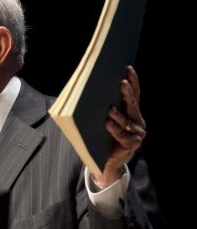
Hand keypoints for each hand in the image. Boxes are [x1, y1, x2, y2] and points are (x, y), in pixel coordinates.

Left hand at [94, 66, 146, 186]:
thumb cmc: (103, 136)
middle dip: (127, 93)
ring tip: (110, 109)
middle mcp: (137, 122)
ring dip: (118, 114)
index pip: (134, 94)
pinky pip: (122, 135)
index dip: (133, 81)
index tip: (128, 68)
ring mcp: (137, 134)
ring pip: (127, 121)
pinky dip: (114, 129)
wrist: (105, 160)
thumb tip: (91, 86)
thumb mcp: (103, 118)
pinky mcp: (133, 144)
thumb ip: (104, 105)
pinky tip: (107, 124)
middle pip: (132, 105)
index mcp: (132, 112)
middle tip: (122, 83)